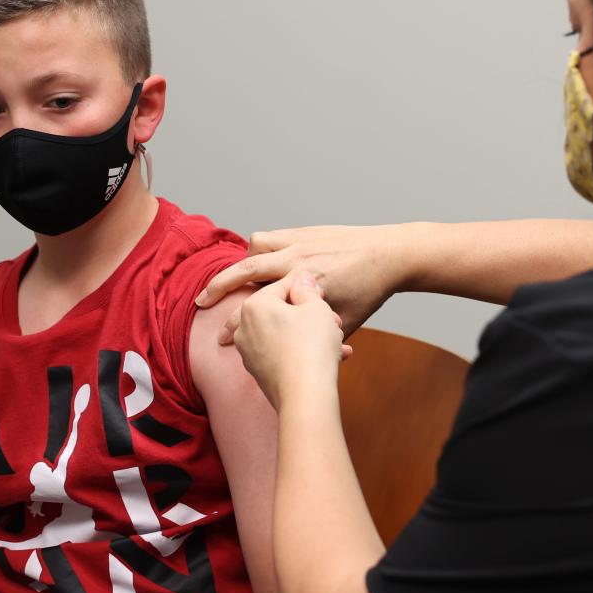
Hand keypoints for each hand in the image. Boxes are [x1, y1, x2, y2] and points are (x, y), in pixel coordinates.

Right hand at [196, 225, 410, 343]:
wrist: (391, 254)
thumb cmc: (370, 292)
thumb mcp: (345, 323)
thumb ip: (319, 339)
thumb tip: (301, 361)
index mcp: (303, 285)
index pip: (257, 303)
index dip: (236, 324)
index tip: (221, 338)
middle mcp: (296, 259)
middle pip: (243, 270)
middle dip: (218, 287)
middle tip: (201, 302)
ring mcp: (299, 241)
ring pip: (256, 246)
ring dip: (244, 262)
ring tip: (241, 280)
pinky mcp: (305, 231)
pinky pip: (272, 238)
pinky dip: (262, 250)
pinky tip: (264, 264)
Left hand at [231, 273, 352, 409]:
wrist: (306, 395)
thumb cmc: (311, 346)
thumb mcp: (316, 307)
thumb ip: (307, 288)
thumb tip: (301, 280)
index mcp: (254, 305)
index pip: (285, 286)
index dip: (310, 292)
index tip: (325, 301)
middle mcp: (244, 327)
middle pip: (283, 312)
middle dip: (311, 317)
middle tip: (334, 323)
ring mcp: (249, 352)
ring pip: (285, 334)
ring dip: (311, 337)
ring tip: (337, 344)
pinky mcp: (259, 372)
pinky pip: (283, 354)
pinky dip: (302, 353)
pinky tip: (329, 358)